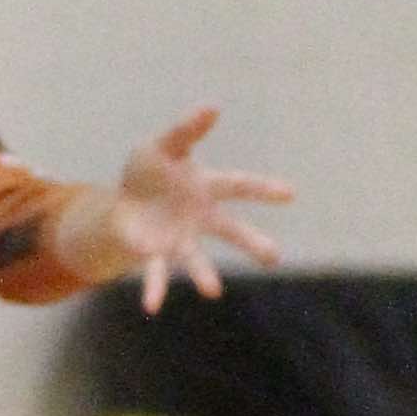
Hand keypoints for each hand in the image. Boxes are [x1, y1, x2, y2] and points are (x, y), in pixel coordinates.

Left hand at [80, 109, 291, 311]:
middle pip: (231, 230)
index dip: (265, 188)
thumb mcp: (163, 145)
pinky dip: (156, 289)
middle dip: (252, 243)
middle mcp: (201, 218)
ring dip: (205, 274)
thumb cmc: (151, 171)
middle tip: (274, 258)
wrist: (125, 203)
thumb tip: (212, 107)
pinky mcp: (156, 253)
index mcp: (207, 187)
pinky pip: (157, 273)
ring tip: (212, 292)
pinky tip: (151, 307)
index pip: (240, 185)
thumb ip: (186, 130)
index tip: (291, 193)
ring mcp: (181, 238)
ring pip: (197, 258)